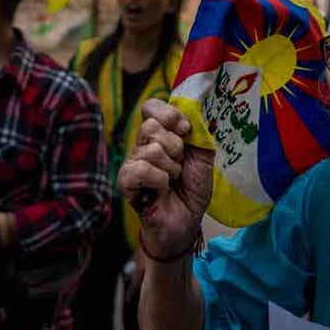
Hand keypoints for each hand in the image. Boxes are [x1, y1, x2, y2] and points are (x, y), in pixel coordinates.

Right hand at [118, 99, 213, 259]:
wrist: (187, 221)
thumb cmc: (192, 189)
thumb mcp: (203, 157)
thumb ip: (199, 133)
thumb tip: (193, 110)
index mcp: (160, 135)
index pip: (151, 107)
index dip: (170, 114)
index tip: (186, 130)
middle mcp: (142, 145)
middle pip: (151, 126)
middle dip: (175, 147)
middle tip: (180, 165)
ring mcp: (132, 163)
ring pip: (151, 150)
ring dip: (171, 169)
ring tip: (172, 181)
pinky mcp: (125, 183)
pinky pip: (141, 169)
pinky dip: (159, 180)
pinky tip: (161, 190)